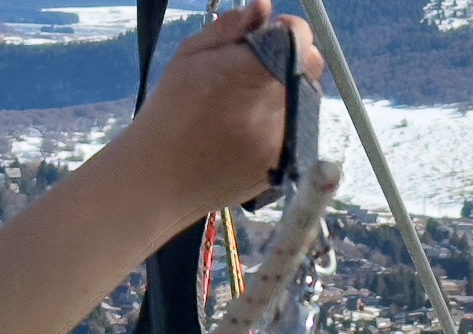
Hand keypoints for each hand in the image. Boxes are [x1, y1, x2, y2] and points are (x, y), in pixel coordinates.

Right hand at [120, 0, 325, 220]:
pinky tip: (251, 128)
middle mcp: (274, 105)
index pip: (299, 37)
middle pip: (311, 67)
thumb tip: (264, 7)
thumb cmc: (170, 112)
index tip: (271, 36)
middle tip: (261, 68)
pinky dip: (284, 122)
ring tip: (250, 103)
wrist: (161, 178)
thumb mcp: (189, 56)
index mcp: (250, 71)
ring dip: (289, 91)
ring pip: (307, 99)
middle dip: (293, 59)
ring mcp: (283, 137)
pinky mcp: (285, 162)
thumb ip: (231, 27)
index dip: (288, 31)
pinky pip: (300, 129)